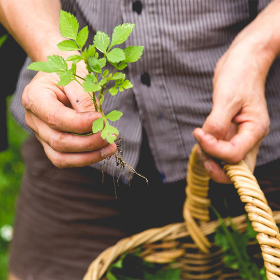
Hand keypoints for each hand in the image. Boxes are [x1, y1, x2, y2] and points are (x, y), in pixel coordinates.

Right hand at [22, 63, 116, 167]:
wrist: (58, 74)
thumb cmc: (68, 72)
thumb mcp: (77, 78)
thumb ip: (85, 101)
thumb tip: (98, 125)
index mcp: (34, 97)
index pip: (56, 118)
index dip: (81, 124)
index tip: (102, 120)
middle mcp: (33, 119)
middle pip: (58, 142)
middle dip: (89, 143)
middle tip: (110, 136)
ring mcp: (40, 134)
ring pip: (60, 158)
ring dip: (89, 157)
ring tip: (110, 148)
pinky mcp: (50, 143)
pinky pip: (65, 159)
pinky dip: (85, 158)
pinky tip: (102, 151)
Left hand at [193, 37, 269, 182]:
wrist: (244, 61)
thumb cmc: (239, 74)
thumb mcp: (226, 98)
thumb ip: (216, 123)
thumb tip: (207, 141)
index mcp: (255, 130)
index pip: (234, 155)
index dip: (213, 149)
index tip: (198, 133)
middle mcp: (249, 137)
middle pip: (236, 168)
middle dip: (217, 168)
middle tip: (201, 154)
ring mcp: (240, 136)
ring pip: (228, 162)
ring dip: (211, 158)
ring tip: (200, 141)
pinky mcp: (231, 131)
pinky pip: (221, 149)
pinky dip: (210, 149)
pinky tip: (202, 139)